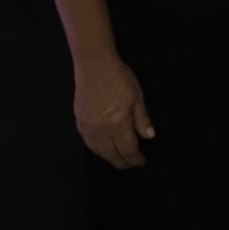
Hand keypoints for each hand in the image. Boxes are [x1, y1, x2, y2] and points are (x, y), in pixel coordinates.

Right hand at [74, 54, 155, 168]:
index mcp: (118, 123)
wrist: (94, 65)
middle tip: (131, 164)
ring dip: (110, 158)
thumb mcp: (137, 96)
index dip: (136, 159)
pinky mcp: (79, 122)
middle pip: (112, 155)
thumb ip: (142, 119)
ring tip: (119, 160)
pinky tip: (103, 150)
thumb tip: (149, 137)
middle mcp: (101, 130)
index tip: (142, 162)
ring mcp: (88, 128)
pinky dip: (97, 151)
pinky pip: (88, 143)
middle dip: (123, 162)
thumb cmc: (119, 77)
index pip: (128, 149)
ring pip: (99, 152)